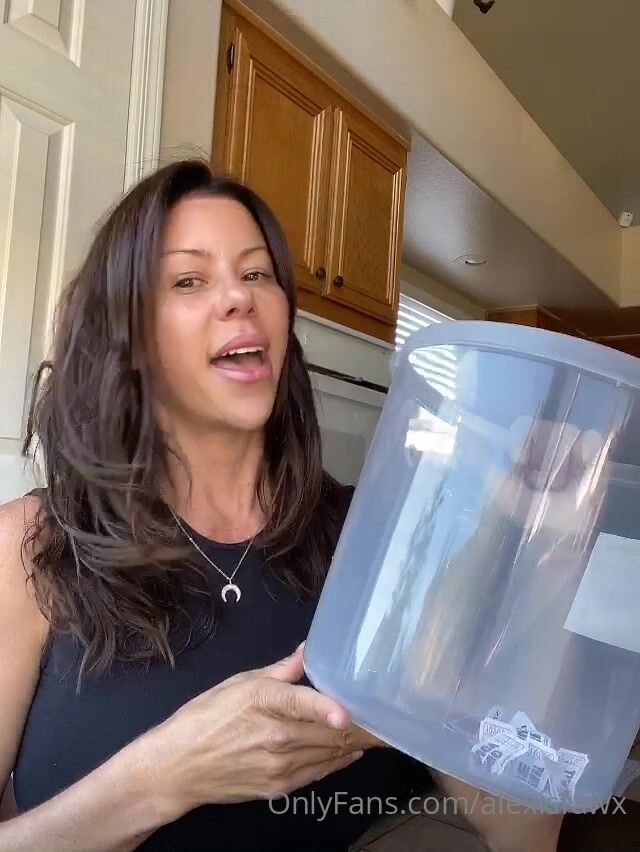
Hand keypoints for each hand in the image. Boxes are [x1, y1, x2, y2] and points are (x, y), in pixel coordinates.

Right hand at [144, 644, 368, 816]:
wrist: (178, 767)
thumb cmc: (205, 717)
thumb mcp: (239, 682)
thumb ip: (281, 670)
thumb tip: (308, 650)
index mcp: (264, 701)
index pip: (304, 703)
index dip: (330, 708)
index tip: (351, 712)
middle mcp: (276, 736)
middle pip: (328, 732)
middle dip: (359, 724)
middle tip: (385, 714)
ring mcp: (280, 766)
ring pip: (328, 753)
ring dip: (353, 742)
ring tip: (377, 730)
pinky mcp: (280, 787)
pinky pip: (318, 773)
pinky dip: (337, 761)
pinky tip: (350, 750)